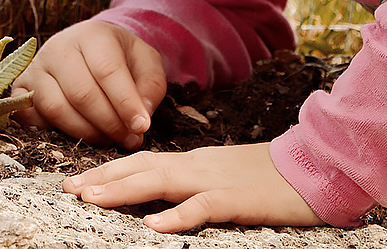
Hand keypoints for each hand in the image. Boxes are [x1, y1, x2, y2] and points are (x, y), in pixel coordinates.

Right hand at [12, 20, 166, 149]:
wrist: (91, 47)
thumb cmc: (121, 58)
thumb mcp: (146, 63)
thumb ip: (151, 87)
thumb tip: (140, 118)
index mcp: (92, 34)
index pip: (107, 70)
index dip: (125, 103)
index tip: (142, 127)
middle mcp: (58, 47)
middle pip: (81, 93)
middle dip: (109, 123)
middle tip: (130, 139)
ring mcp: (36, 67)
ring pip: (55, 108)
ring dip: (85, 133)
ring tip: (108, 139)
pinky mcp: (22, 87)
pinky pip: (30, 116)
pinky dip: (52, 132)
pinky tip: (77, 134)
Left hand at [63, 142, 322, 231]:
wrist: (317, 167)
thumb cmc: (272, 178)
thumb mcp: (225, 177)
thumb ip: (195, 182)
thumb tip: (163, 195)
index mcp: (194, 162)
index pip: (142, 161)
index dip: (109, 170)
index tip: (78, 181)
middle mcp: (197, 166)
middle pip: (140, 166)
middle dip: (103, 178)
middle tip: (68, 189)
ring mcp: (215, 180)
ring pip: (160, 181)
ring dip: (123, 190)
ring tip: (91, 200)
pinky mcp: (237, 199)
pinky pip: (201, 207)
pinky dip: (176, 216)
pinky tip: (153, 226)